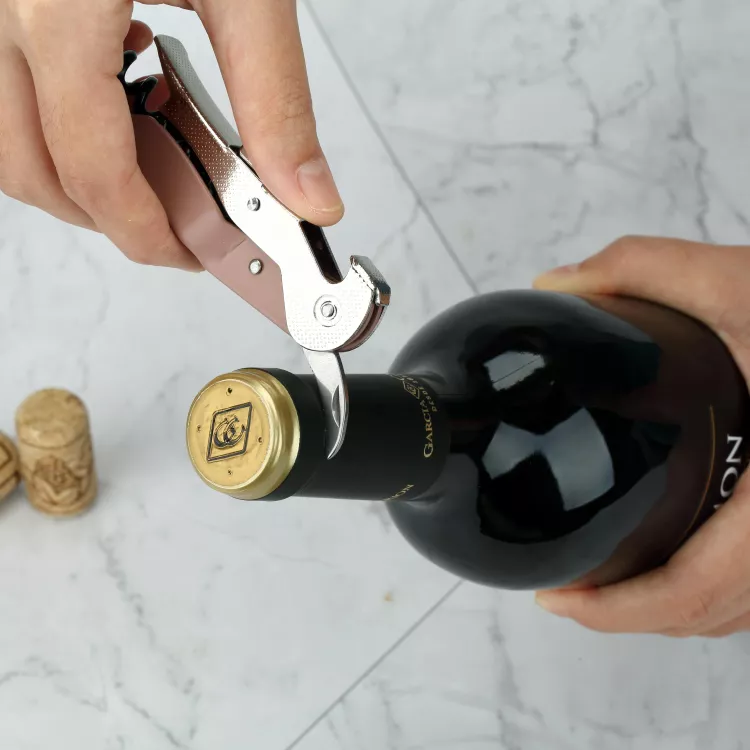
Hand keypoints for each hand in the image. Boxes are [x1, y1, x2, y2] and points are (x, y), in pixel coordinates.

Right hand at [0, 0, 341, 269]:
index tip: (191, 254)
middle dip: (107, 218)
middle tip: (174, 225)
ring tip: (144, 174)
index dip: (146, 231)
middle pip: (32, 171)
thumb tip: (308, 195)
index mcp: (58, 4)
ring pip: (0, 141)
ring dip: (71, 181)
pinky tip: (106, 104)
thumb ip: (276, 102)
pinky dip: (48, 126)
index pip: (93, 169)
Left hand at [533, 236, 749, 636]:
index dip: (621, 609)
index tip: (558, 599)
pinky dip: (706, 587)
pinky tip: (666, 554)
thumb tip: (557, 283)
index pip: (699, 586)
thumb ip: (646, 268)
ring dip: (667, 608)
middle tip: (565, 591)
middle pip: (713, 613)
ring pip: (740, 609)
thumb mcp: (746, 282)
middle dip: (629, 613)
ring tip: (603, 580)